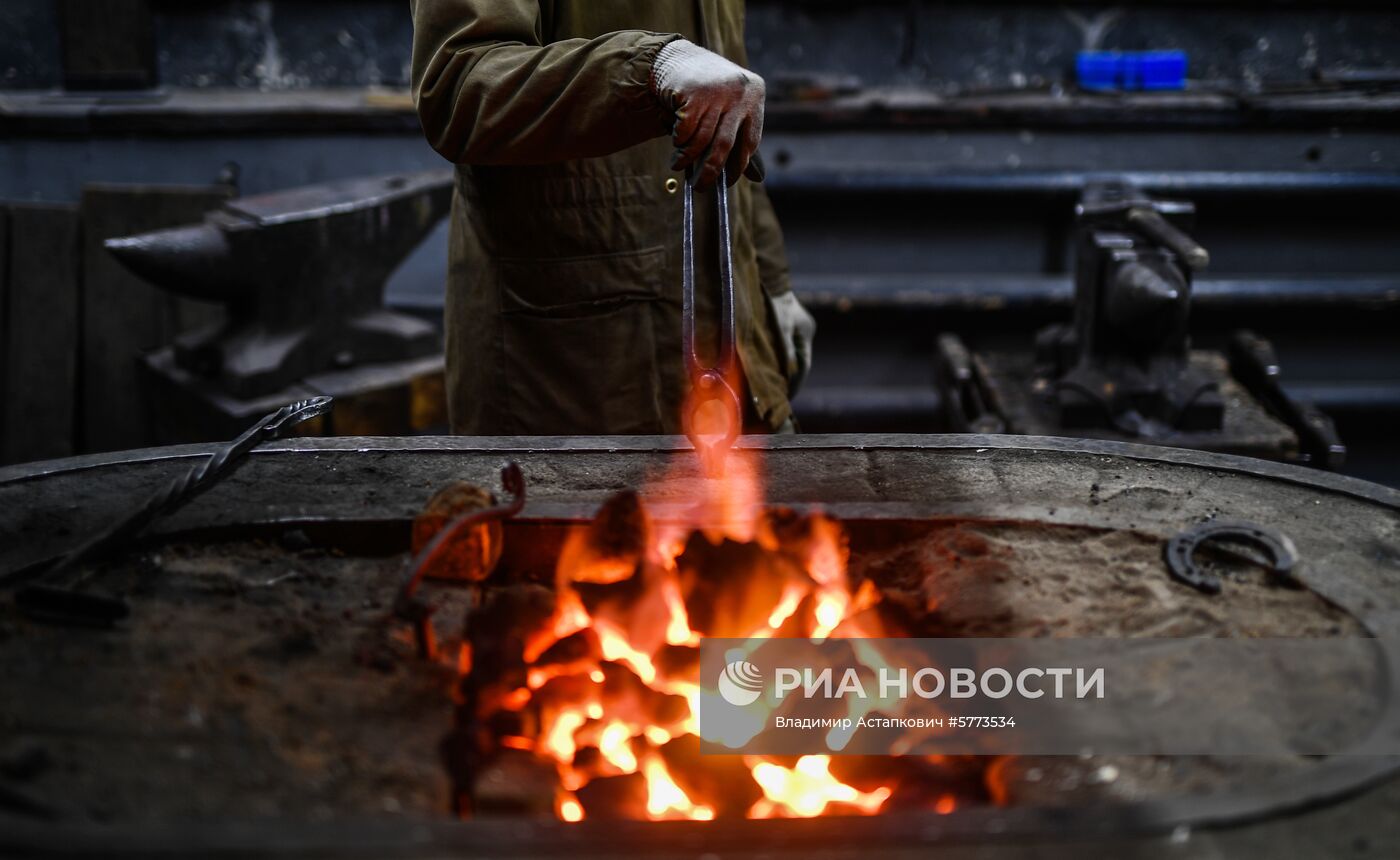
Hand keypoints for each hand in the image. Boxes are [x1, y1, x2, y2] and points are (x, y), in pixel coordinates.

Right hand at [651, 39, 764, 188]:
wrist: (676, 58)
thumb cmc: (706, 89)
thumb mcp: (729, 104)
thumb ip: (739, 131)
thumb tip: (751, 175)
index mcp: (754, 95)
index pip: (750, 141)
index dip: (738, 165)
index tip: (727, 182)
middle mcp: (739, 92)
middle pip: (725, 145)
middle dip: (711, 170)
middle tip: (700, 186)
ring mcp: (716, 92)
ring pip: (702, 140)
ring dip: (687, 157)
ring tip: (678, 164)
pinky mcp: (693, 94)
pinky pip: (685, 131)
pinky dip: (679, 141)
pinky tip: (676, 142)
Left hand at [768, 292, 815, 395]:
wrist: (768, 280)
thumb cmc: (774, 303)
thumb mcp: (781, 328)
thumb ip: (786, 350)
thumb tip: (790, 373)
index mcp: (806, 334)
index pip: (803, 366)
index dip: (795, 383)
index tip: (786, 398)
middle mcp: (804, 333)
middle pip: (798, 363)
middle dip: (789, 379)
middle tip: (778, 397)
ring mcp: (795, 330)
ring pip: (791, 356)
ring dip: (783, 370)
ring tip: (773, 388)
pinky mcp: (786, 327)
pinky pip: (783, 349)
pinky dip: (778, 360)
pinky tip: (768, 369)